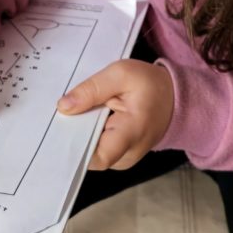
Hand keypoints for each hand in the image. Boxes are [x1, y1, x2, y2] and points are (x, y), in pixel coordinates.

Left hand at [57, 58, 173, 169]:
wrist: (174, 98)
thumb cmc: (149, 85)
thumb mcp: (122, 74)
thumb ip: (92, 89)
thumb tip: (63, 107)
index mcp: (131, 133)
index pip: (97, 157)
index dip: (74, 146)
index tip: (58, 127)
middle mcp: (127, 155)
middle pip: (88, 155)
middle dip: (72, 134)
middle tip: (60, 112)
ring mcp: (123, 159)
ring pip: (90, 152)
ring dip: (80, 132)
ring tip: (74, 111)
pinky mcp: (119, 156)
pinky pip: (96, 149)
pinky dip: (87, 133)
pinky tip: (84, 117)